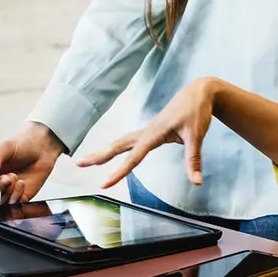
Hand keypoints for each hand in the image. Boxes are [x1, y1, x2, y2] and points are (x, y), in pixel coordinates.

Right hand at [0, 122, 64, 207]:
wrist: (42, 148)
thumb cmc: (20, 145)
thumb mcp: (4, 147)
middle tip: (5, 179)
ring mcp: (1, 195)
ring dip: (6, 193)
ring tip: (15, 176)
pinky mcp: (16, 200)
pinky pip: (12, 208)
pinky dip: (17, 197)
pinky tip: (21, 184)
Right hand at [76, 77, 217, 188]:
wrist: (199, 92)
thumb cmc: (197, 111)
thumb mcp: (197, 135)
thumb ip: (194, 160)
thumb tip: (197, 183)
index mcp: (154, 133)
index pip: (134, 157)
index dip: (119, 172)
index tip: (104, 184)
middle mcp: (147, 131)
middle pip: (118, 146)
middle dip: (98, 156)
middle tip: (78, 164)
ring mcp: (148, 130)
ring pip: (121, 142)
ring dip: (104, 151)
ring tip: (88, 160)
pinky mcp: (152, 130)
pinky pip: (129, 141)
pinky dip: (117, 147)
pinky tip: (112, 152)